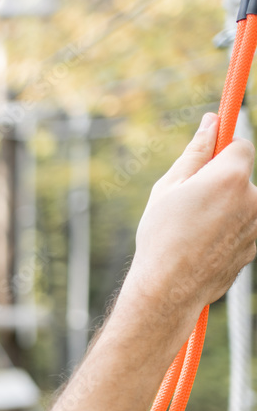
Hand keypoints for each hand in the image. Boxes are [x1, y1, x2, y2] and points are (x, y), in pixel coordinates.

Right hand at [125, 112, 256, 314]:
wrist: (170, 288)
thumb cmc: (162, 236)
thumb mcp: (169, 188)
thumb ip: (195, 153)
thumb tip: (211, 122)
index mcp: (231, 177)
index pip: (241, 146)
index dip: (221, 150)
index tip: (208, 157)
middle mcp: (254, 198)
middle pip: (241, 177)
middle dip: (220, 183)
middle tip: (188, 203)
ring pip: (243, 203)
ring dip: (224, 208)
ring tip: (193, 229)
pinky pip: (245, 225)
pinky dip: (228, 229)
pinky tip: (203, 244)